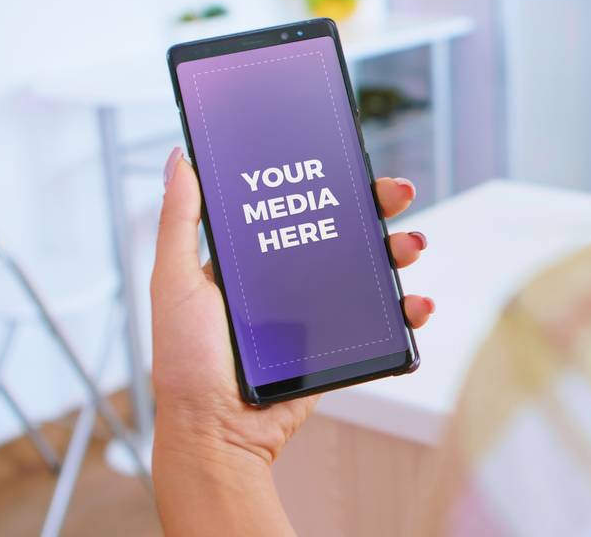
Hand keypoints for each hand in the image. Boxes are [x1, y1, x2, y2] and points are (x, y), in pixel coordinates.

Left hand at [150, 147, 432, 532]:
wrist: (217, 432)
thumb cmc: (186, 361)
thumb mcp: (174, 282)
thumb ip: (180, 221)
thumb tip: (181, 158)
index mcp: (251, 259)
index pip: (297, 207)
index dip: (328, 182)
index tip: (352, 162)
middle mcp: (287, 280)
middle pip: (342, 230)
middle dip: (376, 208)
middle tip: (398, 195)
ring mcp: (316, 313)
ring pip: (369, 271)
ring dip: (398, 251)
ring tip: (410, 247)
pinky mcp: (337, 346)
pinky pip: (380, 322)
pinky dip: (406, 310)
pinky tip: (416, 304)